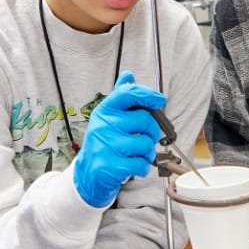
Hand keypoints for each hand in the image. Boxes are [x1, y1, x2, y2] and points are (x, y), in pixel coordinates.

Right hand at [72, 71, 165, 208]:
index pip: (128, 93)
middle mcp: (104, 125)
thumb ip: (120, 97)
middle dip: (152, 132)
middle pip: (145, 120)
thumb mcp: (109, 117)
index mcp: (105, 110)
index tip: (160, 99)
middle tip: (145, 138)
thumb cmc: (104, 143)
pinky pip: (141, 164)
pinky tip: (133, 166)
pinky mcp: (110, 166)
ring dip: (148, 153)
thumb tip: (128, 75)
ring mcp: (106, 145)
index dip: (148, 94)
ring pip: (146, 144)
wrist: (88, 173)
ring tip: (137, 155)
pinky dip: (143, 167)